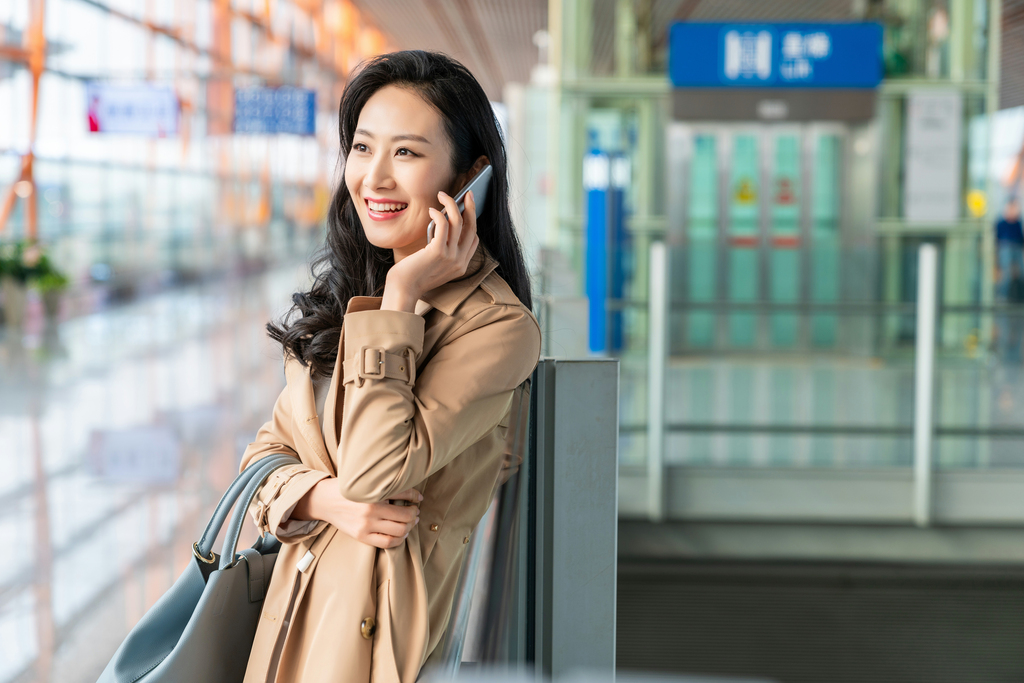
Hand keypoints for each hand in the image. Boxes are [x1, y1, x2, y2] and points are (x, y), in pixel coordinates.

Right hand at [292, 480, 421, 548]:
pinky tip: (400, 534)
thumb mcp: (367, 482)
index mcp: (372, 493)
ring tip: (409, 523)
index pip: (403, 494)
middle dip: (414, 514)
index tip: (418, 498)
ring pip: (399, 531)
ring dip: (409, 527)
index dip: (415, 497)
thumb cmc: (347, 489)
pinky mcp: (361, 536)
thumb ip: (388, 486)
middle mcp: (370, 510)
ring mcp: (366, 525)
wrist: (325, 500)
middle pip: (405, 516)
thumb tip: (416, 494)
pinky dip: (398, 540)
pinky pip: (387, 543)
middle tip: (415, 512)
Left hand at [381, 190, 479, 311]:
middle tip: (468, 193)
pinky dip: (439, 213)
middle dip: (471, 207)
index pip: (473, 240)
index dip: (472, 222)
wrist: (403, 290)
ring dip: (451, 204)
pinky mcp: (438, 252)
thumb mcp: (434, 264)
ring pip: (458, 222)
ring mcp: (451, 257)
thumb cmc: (413, 275)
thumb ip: (442, 249)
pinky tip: (432, 210)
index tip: (466, 208)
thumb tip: (444, 223)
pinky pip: (444, 225)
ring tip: (442, 195)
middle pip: (471, 228)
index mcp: (461, 266)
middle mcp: (459, 262)